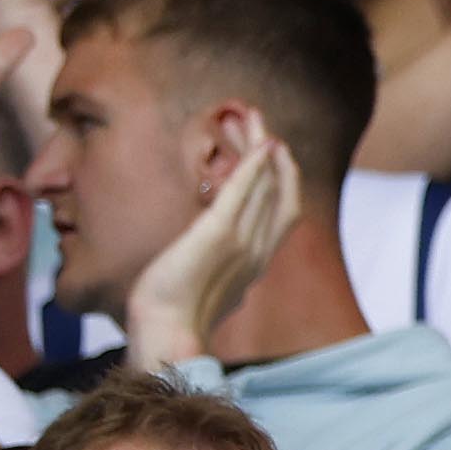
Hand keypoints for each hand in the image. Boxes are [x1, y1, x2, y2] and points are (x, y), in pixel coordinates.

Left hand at [121, 119, 299, 368]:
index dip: (282, 179)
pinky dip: (254, 166)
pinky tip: (260, 144)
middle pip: (280, 192)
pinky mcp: (218, 233)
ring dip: (262, 147)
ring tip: (254, 117)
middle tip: (261, 123)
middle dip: (275, 155)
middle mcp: (259, 249)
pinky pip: (243, 192)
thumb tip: (210, 256)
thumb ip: (218, 268)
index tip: (270, 153)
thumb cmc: (175, 317)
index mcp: (257, 262)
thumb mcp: (205, 288)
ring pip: (265, 185)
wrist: (166, 331)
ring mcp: (242, 241)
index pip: (284, 212)